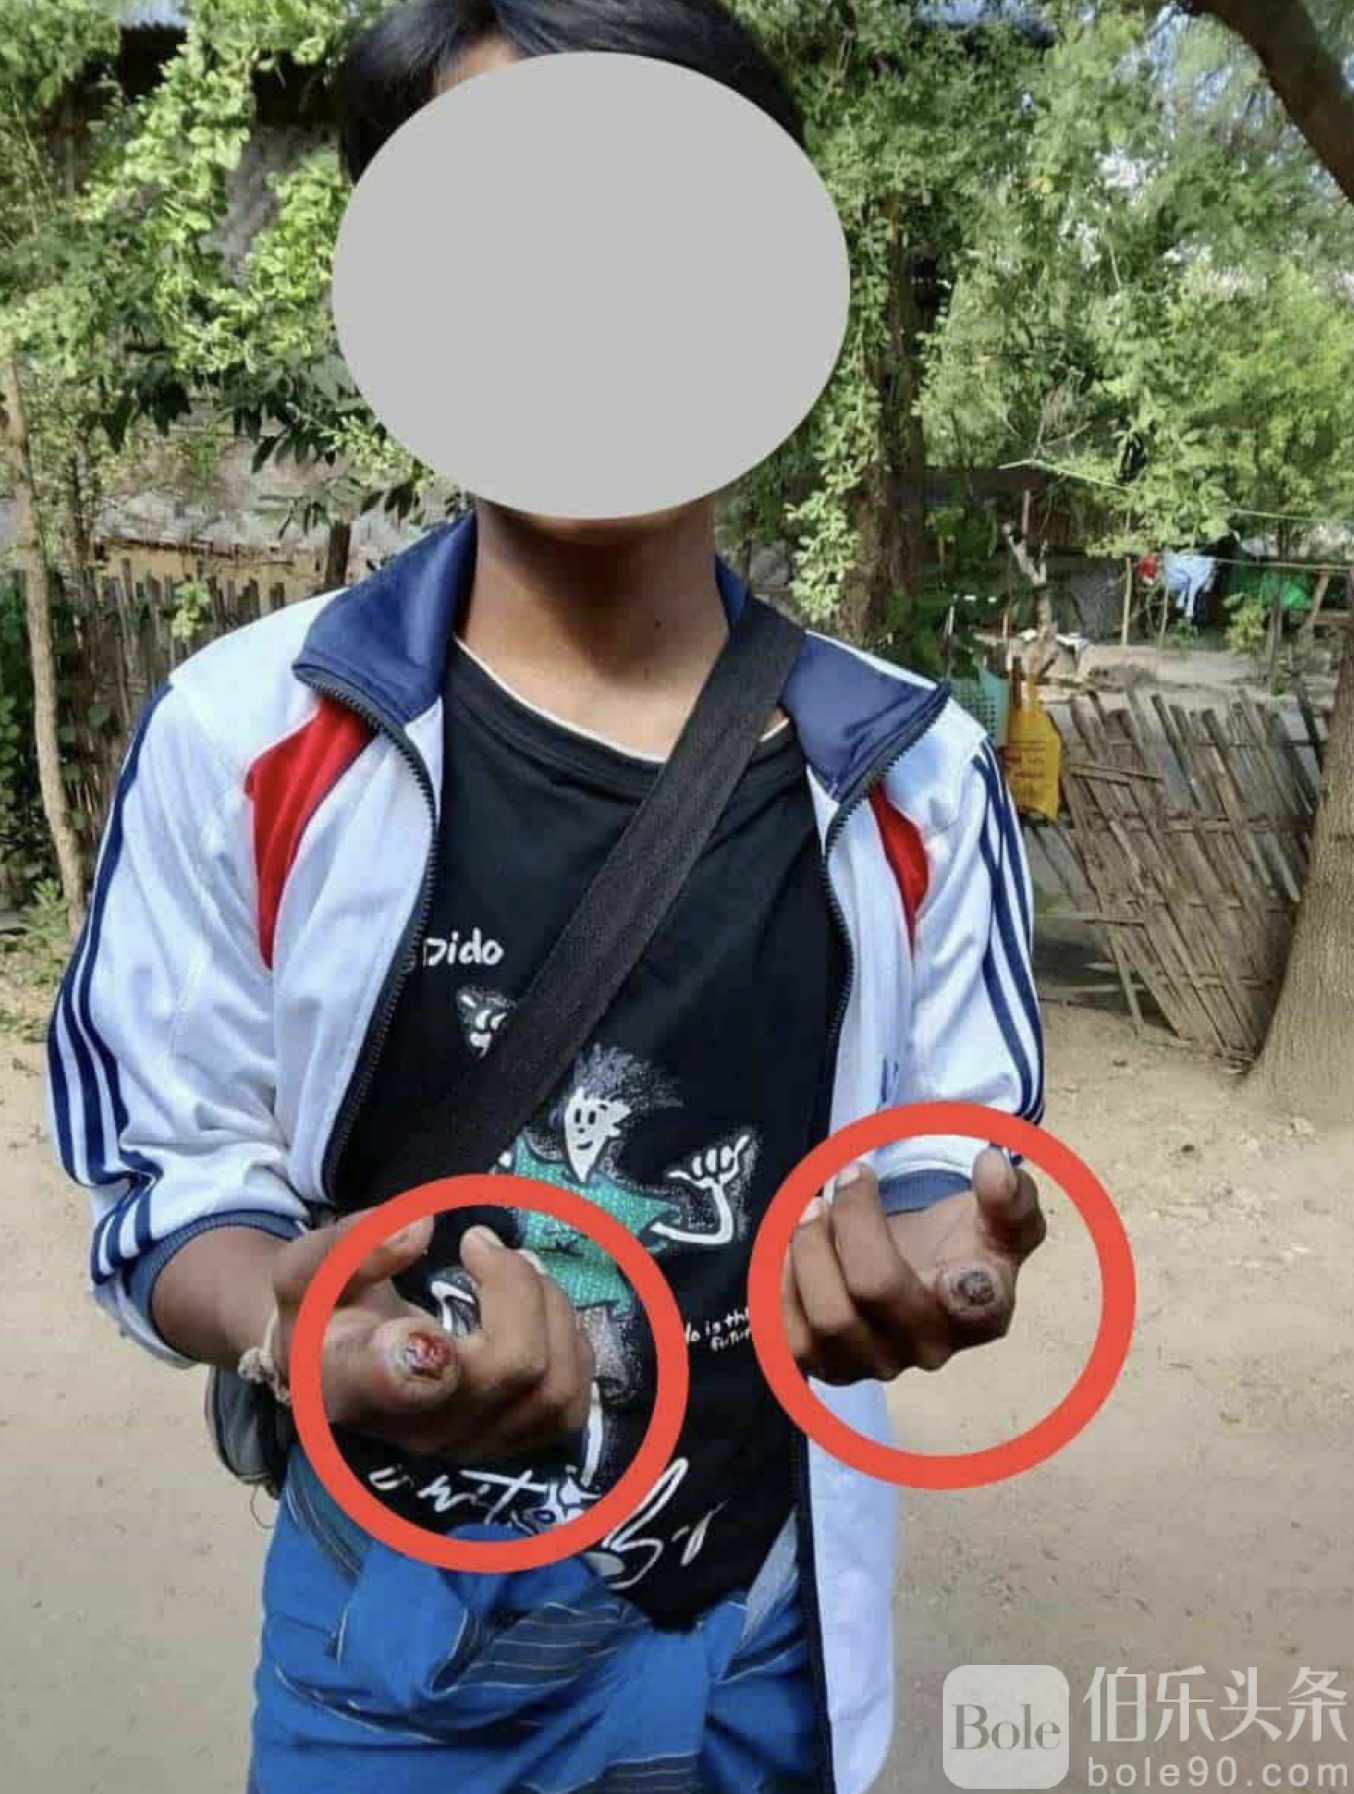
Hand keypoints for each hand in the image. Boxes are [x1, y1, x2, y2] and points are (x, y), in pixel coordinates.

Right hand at [271, 1219, 594, 1460]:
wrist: (332, 1365)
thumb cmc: (322, 1313)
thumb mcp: (310, 1270)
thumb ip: (354, 1244)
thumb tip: (421, 1226)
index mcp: (355, 1383)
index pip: (400, 1385)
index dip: (421, 1361)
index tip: (425, 1317)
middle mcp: (418, 1430)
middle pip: (511, 1367)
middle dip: (516, 1285)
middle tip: (481, 1243)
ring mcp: (471, 1445)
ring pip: (554, 1385)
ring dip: (549, 1306)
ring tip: (513, 1268)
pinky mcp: (511, 1445)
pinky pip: (570, 1404)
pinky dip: (569, 1344)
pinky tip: (538, 1311)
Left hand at [780, 1147, 1044, 1384]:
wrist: (919, 1273)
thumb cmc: (961, 1243)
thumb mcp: (1000, 1216)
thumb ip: (1010, 1194)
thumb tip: (994, 1165)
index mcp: (979, 1311)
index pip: (976, 1305)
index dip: (962, 1282)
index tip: (948, 1247)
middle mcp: (927, 1349)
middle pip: (876, 1289)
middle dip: (853, 1220)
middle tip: (844, 1178)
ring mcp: (871, 1363)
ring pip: (826, 1318)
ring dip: (810, 1249)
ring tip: (812, 1208)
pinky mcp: (823, 1366)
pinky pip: (787, 1336)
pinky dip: (782, 1283)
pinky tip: (793, 1247)